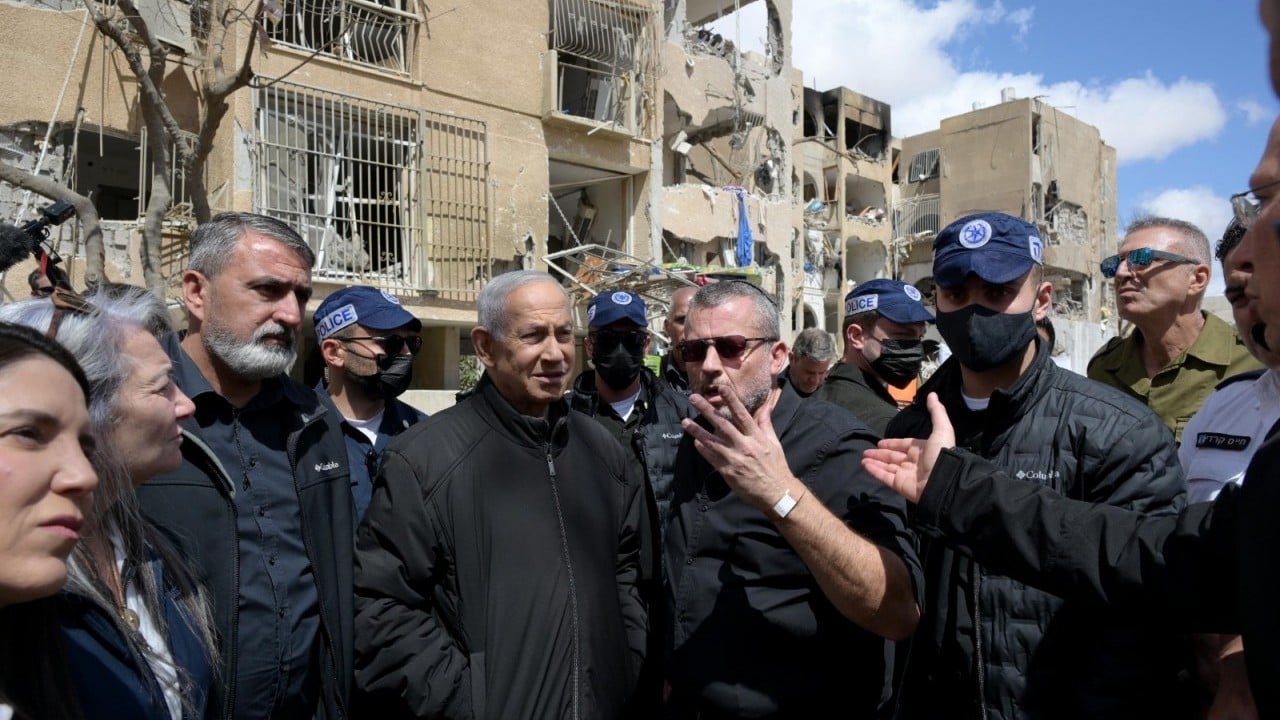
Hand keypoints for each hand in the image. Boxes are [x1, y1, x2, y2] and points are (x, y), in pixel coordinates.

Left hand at [681, 383, 794, 512]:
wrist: (776, 493)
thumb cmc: (775, 466)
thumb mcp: (773, 442)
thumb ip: (765, 423)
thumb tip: (766, 405)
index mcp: (756, 437)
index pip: (742, 414)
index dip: (731, 400)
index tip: (721, 388)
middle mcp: (744, 446)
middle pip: (723, 425)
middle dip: (707, 410)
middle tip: (694, 398)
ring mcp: (735, 459)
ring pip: (712, 442)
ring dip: (697, 431)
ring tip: (685, 421)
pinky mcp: (728, 472)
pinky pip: (712, 458)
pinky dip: (703, 450)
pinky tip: (695, 441)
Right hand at [860, 393, 954, 503]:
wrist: (945, 479)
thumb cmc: (942, 453)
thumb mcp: (942, 429)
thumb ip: (936, 412)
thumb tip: (933, 394)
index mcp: (922, 450)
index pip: (904, 445)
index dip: (892, 444)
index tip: (880, 443)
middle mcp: (913, 462)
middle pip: (893, 456)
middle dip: (880, 454)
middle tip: (866, 451)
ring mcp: (906, 475)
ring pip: (887, 467)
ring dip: (875, 462)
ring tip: (862, 458)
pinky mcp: (900, 485)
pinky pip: (885, 477)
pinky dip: (874, 471)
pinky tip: (865, 465)